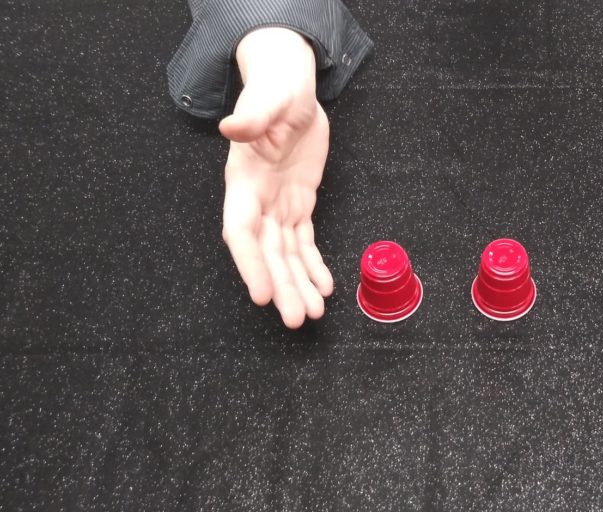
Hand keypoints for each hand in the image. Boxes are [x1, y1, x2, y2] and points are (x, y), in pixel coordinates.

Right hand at [219, 27, 333, 328]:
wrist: (291, 90)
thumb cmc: (276, 91)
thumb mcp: (267, 98)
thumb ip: (252, 116)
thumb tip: (231, 126)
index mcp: (244, 181)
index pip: (241, 231)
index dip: (250, 264)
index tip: (262, 294)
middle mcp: (257, 200)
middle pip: (266, 254)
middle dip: (280, 287)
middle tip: (294, 319)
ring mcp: (277, 206)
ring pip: (286, 256)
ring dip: (298, 286)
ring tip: (311, 315)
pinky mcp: (298, 204)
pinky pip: (304, 243)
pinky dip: (313, 267)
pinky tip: (324, 289)